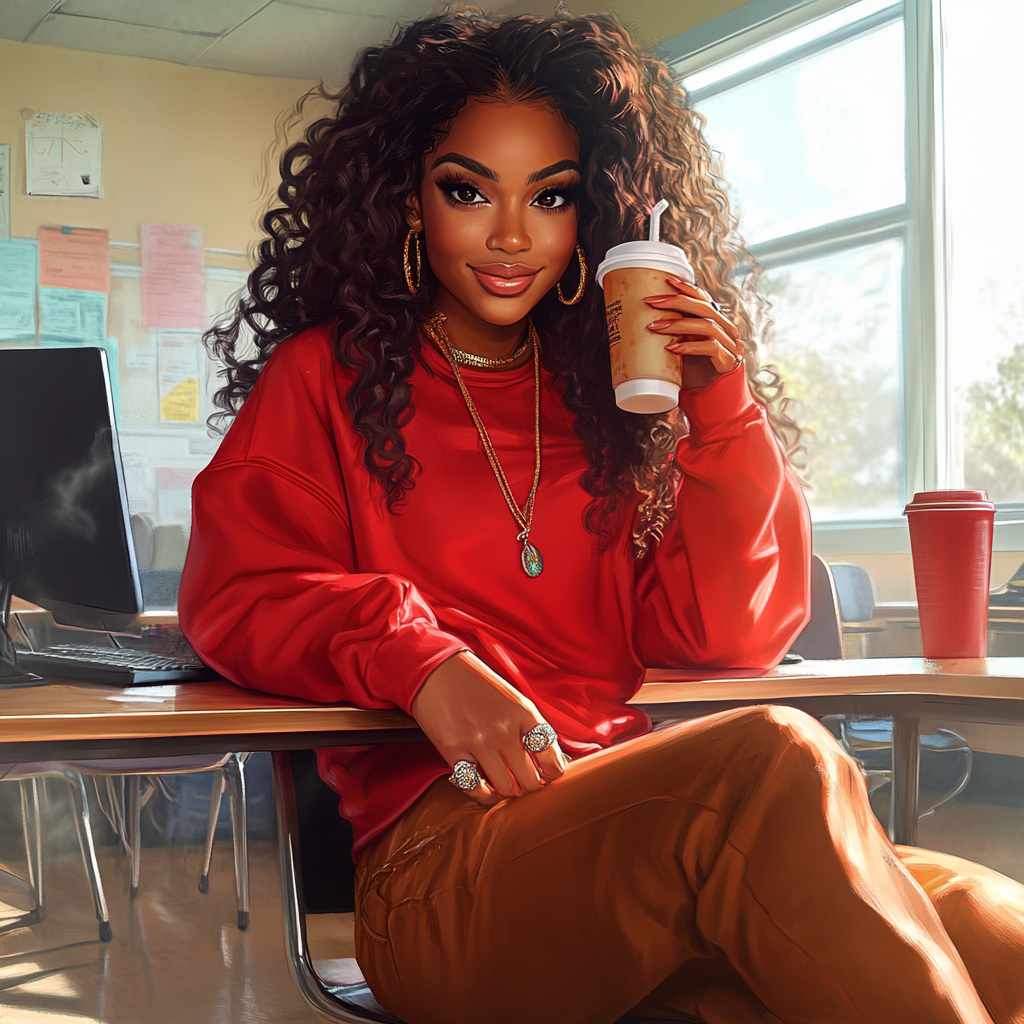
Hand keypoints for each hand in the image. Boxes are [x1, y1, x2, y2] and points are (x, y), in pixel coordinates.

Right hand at [411, 651, 568, 806]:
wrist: (437, 670)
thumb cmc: (477, 685)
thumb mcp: (513, 698)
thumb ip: (530, 727)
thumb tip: (549, 760)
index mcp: (523, 712)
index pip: (551, 757)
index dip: (553, 773)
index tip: (547, 775)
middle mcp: (503, 729)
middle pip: (530, 781)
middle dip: (531, 788)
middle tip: (526, 784)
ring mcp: (478, 742)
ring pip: (505, 788)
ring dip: (508, 792)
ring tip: (506, 786)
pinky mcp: (453, 751)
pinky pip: (474, 787)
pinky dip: (483, 794)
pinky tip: (485, 788)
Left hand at [644, 277, 743, 388]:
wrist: (714, 403)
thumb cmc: (695, 377)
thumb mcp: (681, 352)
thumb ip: (672, 338)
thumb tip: (639, 326)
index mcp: (716, 323)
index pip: (703, 299)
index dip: (687, 288)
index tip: (667, 280)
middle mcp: (726, 330)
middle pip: (703, 307)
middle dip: (676, 301)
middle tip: (651, 301)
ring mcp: (730, 345)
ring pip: (707, 325)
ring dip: (678, 324)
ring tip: (654, 326)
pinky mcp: (728, 361)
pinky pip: (711, 348)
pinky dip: (690, 346)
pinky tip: (672, 348)